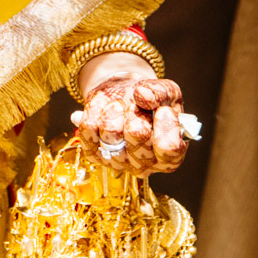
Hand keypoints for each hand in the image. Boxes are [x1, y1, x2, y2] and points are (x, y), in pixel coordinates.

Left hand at [72, 75, 188, 175]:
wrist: (123, 99)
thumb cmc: (150, 102)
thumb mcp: (166, 92)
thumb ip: (161, 93)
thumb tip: (143, 95)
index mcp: (169, 157)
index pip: (169, 148)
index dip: (166, 126)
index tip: (164, 110)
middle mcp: (144, 166)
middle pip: (137, 134)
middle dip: (136, 110)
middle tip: (135, 104)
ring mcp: (117, 162)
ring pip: (110, 130)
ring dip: (114, 108)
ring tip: (119, 104)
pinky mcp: (94, 154)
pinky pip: (88, 127)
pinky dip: (94, 109)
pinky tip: (102, 106)